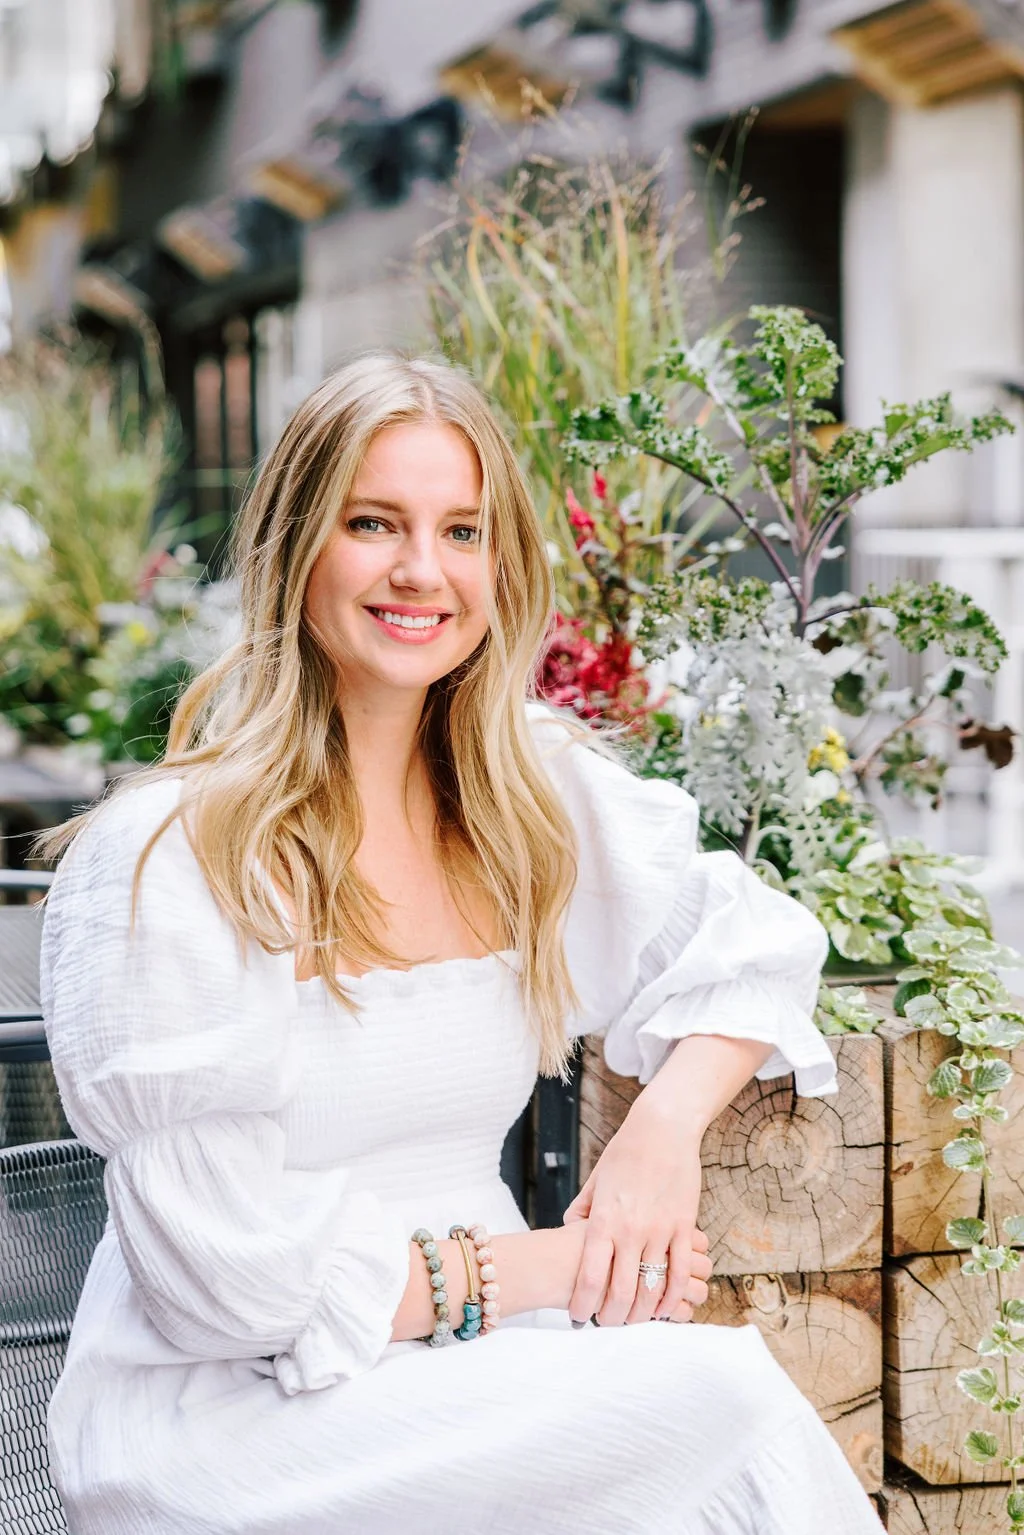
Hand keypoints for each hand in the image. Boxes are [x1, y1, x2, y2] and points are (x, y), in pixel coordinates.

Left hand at [564, 1107, 709, 1326]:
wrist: (662, 1129)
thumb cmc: (624, 1153)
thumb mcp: (595, 1181)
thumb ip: (582, 1211)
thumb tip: (570, 1232)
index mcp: (603, 1220)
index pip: (590, 1278)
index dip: (583, 1305)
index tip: (579, 1318)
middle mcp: (630, 1230)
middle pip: (621, 1293)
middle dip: (612, 1319)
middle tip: (608, 1325)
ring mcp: (660, 1230)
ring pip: (652, 1289)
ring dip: (643, 1313)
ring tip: (635, 1319)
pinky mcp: (684, 1227)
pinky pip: (681, 1272)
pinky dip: (673, 1296)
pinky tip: (666, 1306)